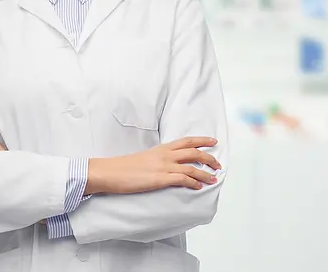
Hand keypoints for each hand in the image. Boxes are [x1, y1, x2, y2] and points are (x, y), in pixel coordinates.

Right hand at [86, 137, 221, 194]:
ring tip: (213, 179)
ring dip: (205, 173)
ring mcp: (163, 166)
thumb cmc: (123, 167)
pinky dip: (194, 182)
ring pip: (192, 167)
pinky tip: (198, 187)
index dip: (201, 141)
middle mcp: (164, 155)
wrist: (110, 172)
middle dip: (209, 158)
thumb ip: (157, 160)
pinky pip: (183, 179)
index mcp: (160, 148)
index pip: (186, 141)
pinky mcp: (160, 178)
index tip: (213, 141)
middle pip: (193, 152)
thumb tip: (166, 166)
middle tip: (218, 164)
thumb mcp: (143, 158)